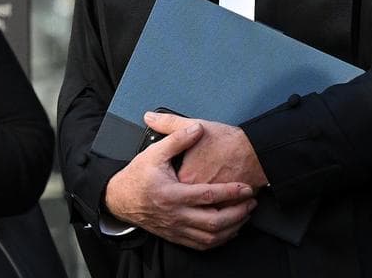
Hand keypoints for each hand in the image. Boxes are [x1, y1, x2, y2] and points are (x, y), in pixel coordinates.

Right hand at [104, 120, 256, 249]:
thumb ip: (177, 139)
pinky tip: (230, 229)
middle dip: (237, 213)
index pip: (208, 196)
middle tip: (251, 202)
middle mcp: (175, 215)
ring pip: (210, 237)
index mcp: (172, 195)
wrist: (120, 199)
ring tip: (245, 214)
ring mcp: (176, 229)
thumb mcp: (154, 152)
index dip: (230, 192)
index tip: (246, 187)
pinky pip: (202, 245)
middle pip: (214, 222)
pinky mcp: (176, 236)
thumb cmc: (137, 176)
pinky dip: (219, 239)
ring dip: (232, 228)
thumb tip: (197, 128)